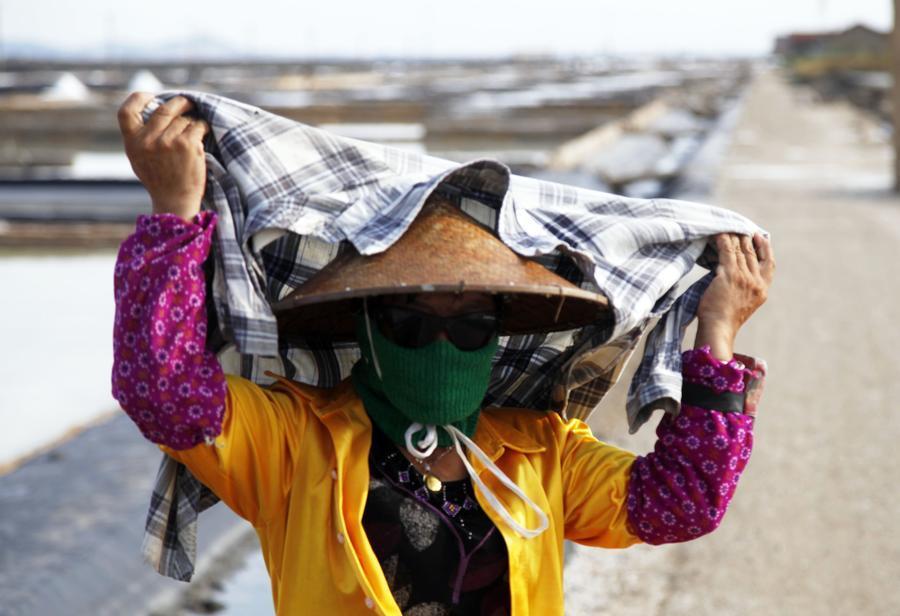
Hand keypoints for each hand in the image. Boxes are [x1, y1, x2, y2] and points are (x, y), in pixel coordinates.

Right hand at [117, 93, 209, 221]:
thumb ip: (140, 136)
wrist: (174, 201)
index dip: (138, 98)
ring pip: (184, 119)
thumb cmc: (159, 179)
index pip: (127, 111)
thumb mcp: (138, 158)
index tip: (151, 95)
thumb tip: (151, 107)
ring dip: (192, 122)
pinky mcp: (188, 145)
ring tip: (194, 133)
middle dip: (179, 103)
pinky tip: (203, 133)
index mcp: (132, 142)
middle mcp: (148, 140)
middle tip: (187, 103)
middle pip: (164, 109)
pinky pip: (198, 125)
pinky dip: (203, 127)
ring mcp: (168, 141)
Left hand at [695, 234, 774, 359]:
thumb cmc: (724, 319)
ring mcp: (744, 278)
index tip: (760, 236)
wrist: (718, 329)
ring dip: (732, 237)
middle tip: (736, 228)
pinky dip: (723, 241)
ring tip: (725, 229)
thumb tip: (736, 270)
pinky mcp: (729, 275)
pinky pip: (727, 251)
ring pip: (740, 250)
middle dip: (745, 239)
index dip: (765, 248)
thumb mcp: (743, 303)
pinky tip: (718, 235)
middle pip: (752, 253)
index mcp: (762, 290)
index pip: (769, 264)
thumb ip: (745, 287)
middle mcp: (756, 283)